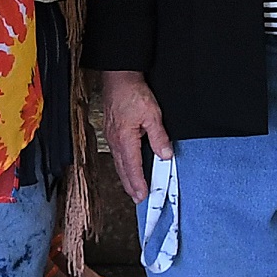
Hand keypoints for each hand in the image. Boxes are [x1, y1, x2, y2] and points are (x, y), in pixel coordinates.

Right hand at [99, 69, 172, 201]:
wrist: (119, 78)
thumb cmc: (132, 93)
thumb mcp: (152, 114)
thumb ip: (159, 137)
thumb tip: (165, 154)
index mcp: (125, 139)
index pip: (132, 167)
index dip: (138, 183)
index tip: (143, 196)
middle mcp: (115, 141)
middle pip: (123, 169)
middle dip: (130, 186)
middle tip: (138, 199)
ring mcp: (111, 136)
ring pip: (119, 162)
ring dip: (126, 177)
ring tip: (133, 188)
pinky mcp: (111, 131)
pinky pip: (117, 153)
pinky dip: (123, 165)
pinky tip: (127, 166)